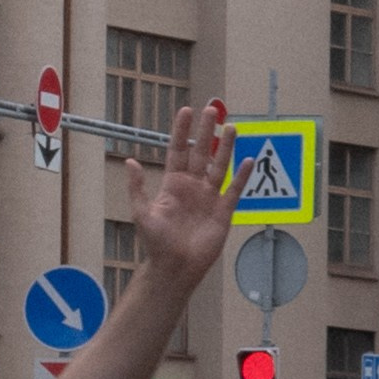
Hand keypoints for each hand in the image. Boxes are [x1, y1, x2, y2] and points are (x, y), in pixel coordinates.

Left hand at [124, 100, 234, 293]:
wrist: (175, 267)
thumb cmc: (156, 243)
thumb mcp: (142, 213)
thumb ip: (137, 188)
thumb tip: (130, 161)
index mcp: (173, 184)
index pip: (178, 150)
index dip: (182, 131)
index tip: (187, 111)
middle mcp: (192, 186)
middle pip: (201, 152)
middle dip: (206, 131)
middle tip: (213, 110)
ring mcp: (209, 197)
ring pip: (219, 166)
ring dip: (226, 147)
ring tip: (232, 127)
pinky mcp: (223, 212)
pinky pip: (235, 190)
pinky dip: (242, 177)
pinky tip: (248, 160)